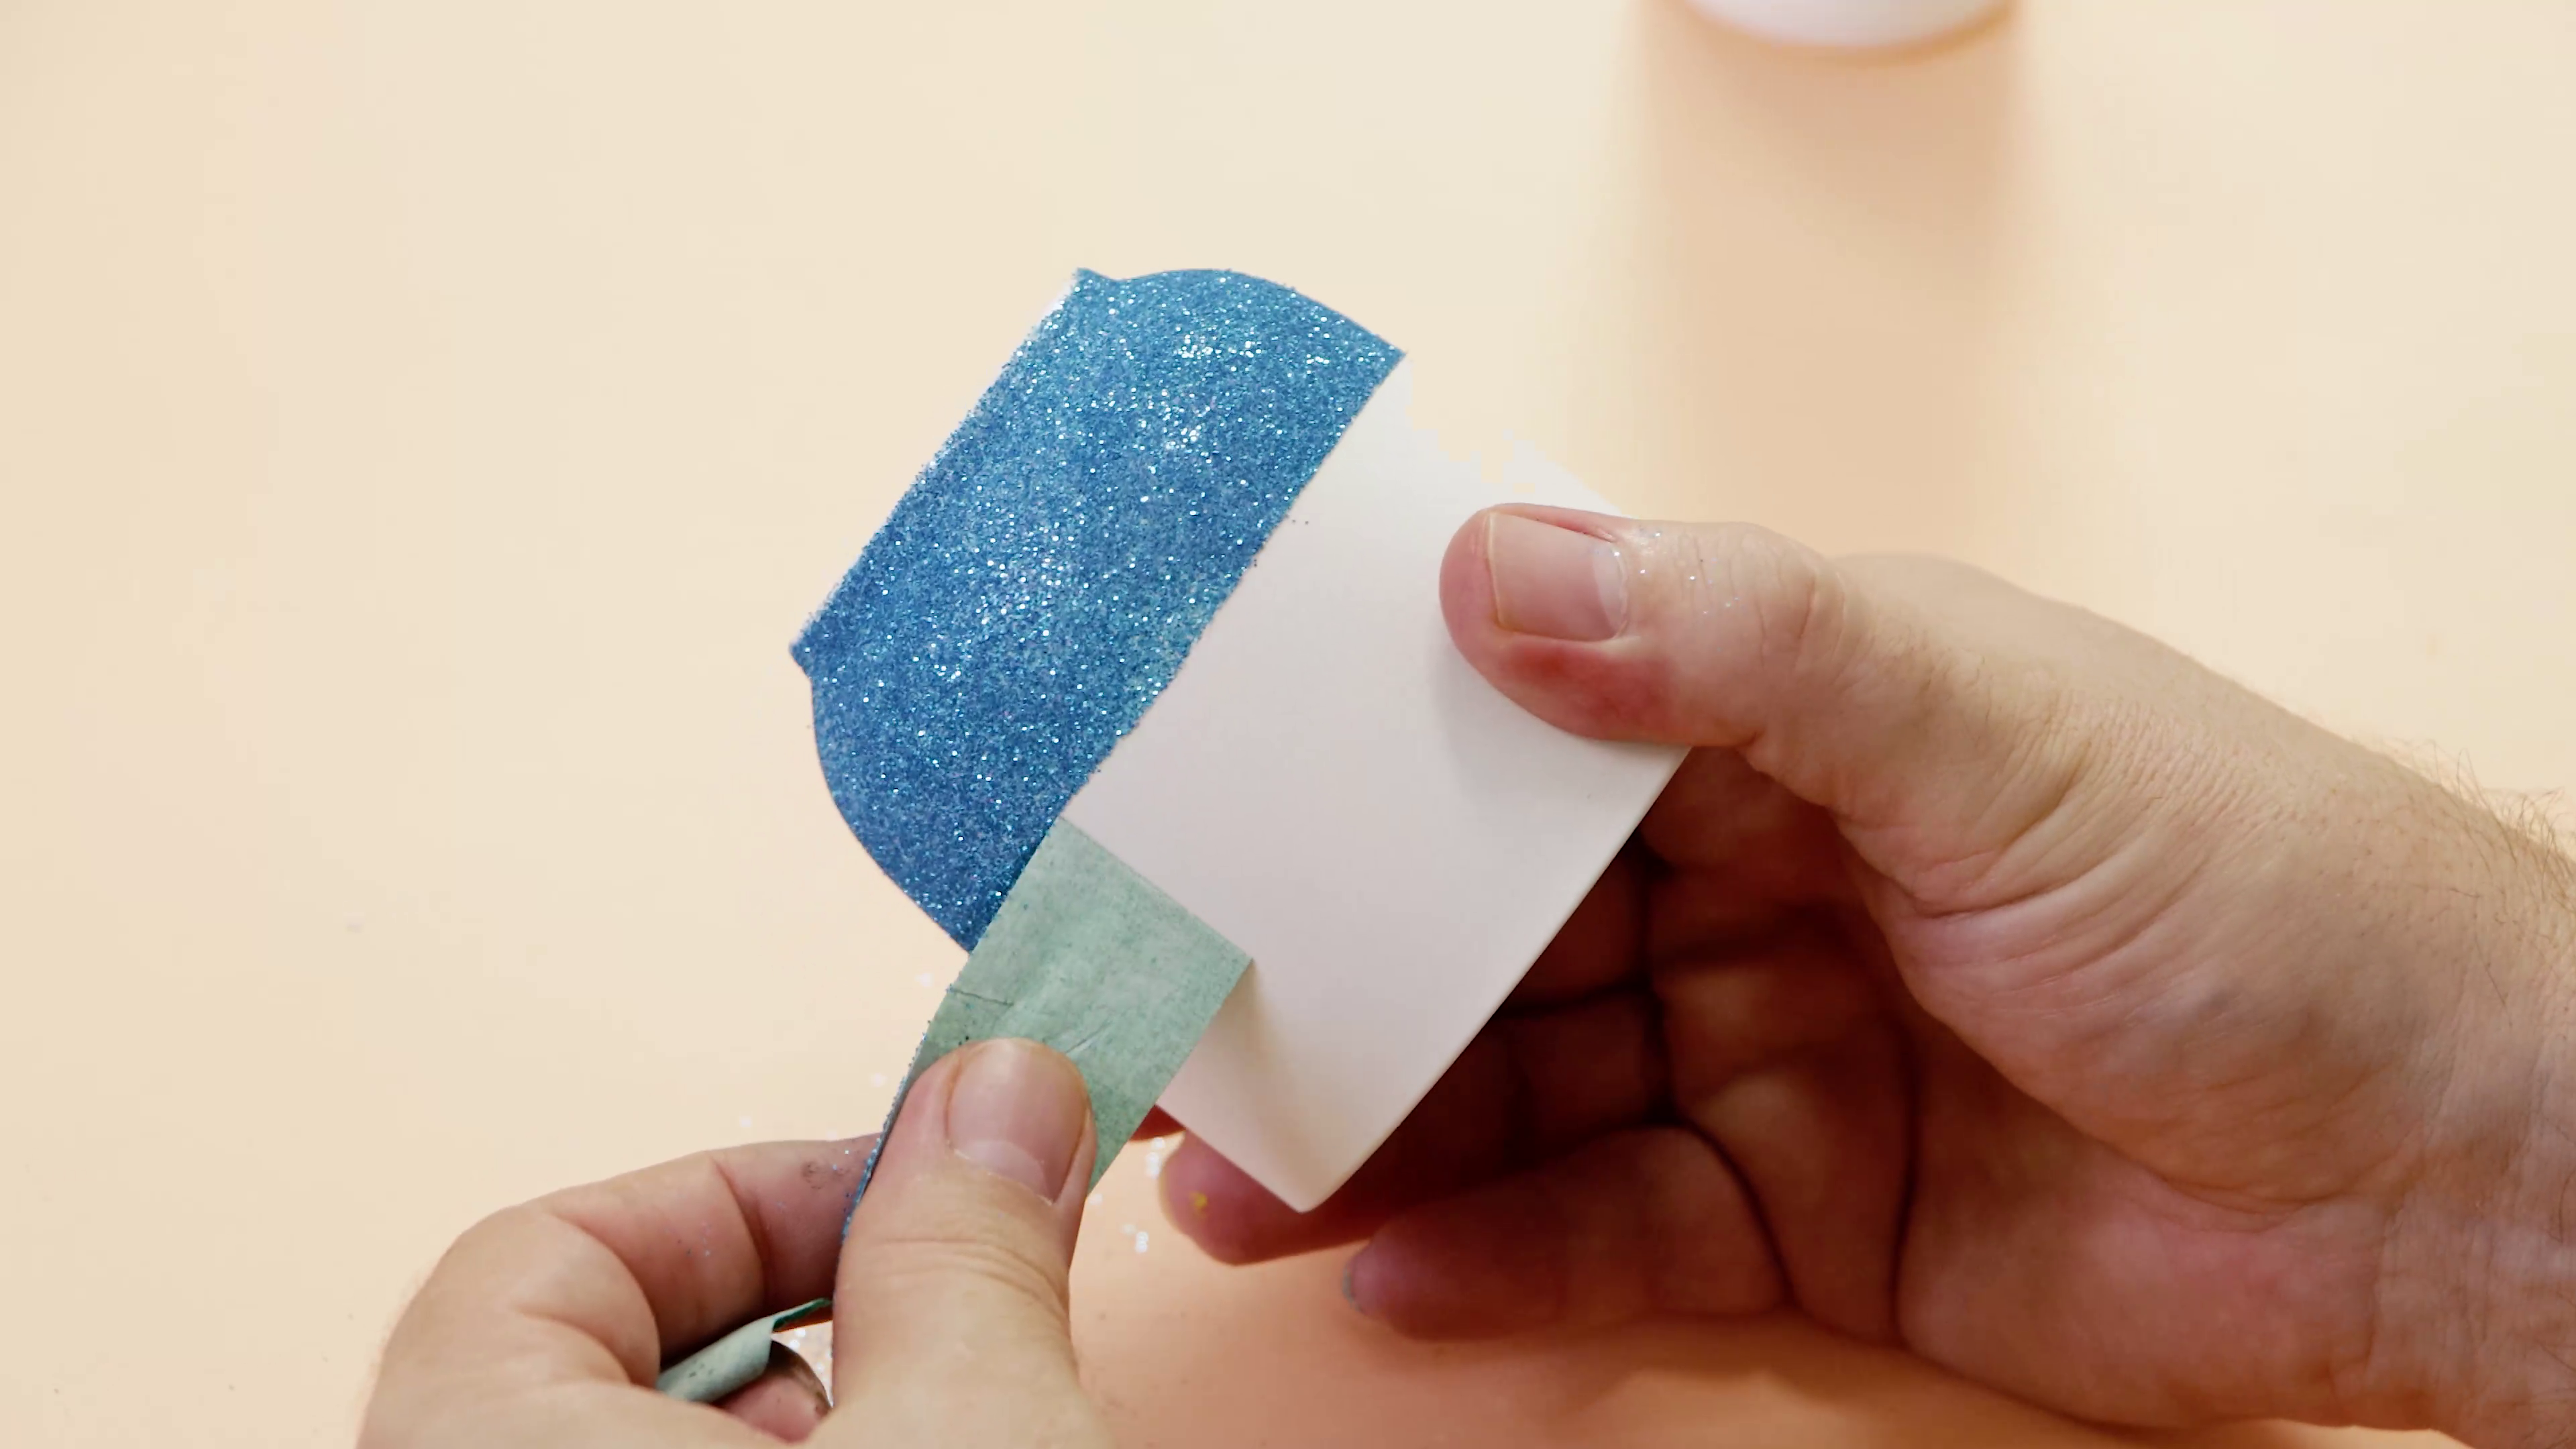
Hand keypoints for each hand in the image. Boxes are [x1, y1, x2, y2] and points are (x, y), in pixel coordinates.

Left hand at [363, 1039, 1112, 1447]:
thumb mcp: (970, 1441)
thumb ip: (966, 1251)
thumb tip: (999, 1097)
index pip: (541, 1253)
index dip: (745, 1198)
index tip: (906, 1198)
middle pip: (605, 1364)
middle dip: (811, 1325)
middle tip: (952, 1338)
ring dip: (825, 1432)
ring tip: (953, 1446)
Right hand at [1162, 507, 2575, 1444]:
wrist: (2453, 1174)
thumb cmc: (2259, 894)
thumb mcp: (1989, 722)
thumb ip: (1742, 644)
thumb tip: (1494, 564)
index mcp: (1789, 718)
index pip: (1531, 718)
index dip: (1369, 750)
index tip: (1210, 786)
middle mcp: (1754, 879)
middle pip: (1492, 924)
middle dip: (1339, 974)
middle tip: (1179, 1020)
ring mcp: (1765, 1054)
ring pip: (1520, 1091)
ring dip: (1378, 1137)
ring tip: (1230, 1176)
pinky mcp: (1795, 1215)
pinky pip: (1606, 1234)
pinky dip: (1499, 1257)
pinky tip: (1393, 1271)